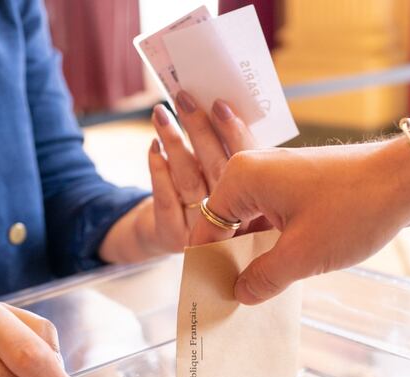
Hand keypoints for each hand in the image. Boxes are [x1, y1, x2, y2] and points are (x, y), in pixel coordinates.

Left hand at [99, 91, 254, 261]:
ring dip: (174, 142)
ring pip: (189, 180)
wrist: (180, 245)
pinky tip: (154, 146)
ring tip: (161, 113)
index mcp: (256, 206)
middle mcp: (234, 222)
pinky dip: (158, 170)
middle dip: (200, 129)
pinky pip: (165, 198)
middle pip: (216, 168)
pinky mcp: (174, 236)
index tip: (220, 105)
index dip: (234, 134)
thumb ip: (231, 155)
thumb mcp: (227, 181)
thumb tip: (221, 108)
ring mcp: (203, 232)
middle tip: (184, 99)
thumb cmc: (209, 202)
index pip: (247, 164)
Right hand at [191, 137, 409, 304]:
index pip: (206, 228)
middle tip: (231, 299)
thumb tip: (240, 294)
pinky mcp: (298, 184)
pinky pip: (273, 217)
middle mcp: (254, 170)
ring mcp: (277, 176)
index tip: (209, 296)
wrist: (409, 179)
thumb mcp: (302, 256)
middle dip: (230, 261)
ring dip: (254, 255)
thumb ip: (263, 278)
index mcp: (242, 178)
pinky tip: (278, 272)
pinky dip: (274, 243)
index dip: (207, 264)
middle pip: (226, 224)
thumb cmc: (355, 208)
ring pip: (251, 223)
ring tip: (254, 291)